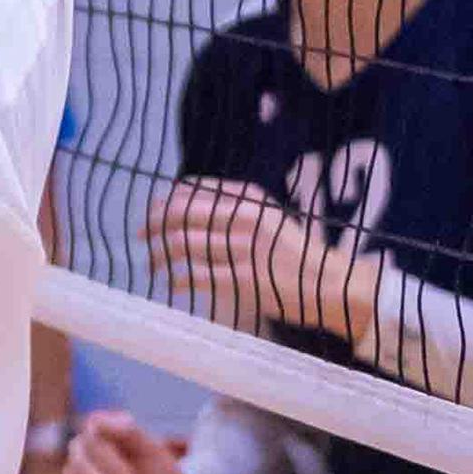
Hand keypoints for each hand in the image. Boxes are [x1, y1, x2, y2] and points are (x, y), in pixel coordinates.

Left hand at [143, 175, 353, 342]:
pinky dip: (176, 279)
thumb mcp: (270, 219)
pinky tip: (168, 283)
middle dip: (154, 222)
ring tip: (151, 263)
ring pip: (182, 243)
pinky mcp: (243, 277)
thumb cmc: (295, 254)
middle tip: (141, 235)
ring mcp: (243, 247)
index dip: (167, 200)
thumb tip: (187, 203)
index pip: (194, 189)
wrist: (331, 283)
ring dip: (159, 253)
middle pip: (181, 213)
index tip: (153, 210)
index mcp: (251, 198)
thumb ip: (237, 210)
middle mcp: (245, 217)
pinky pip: (195, 275)